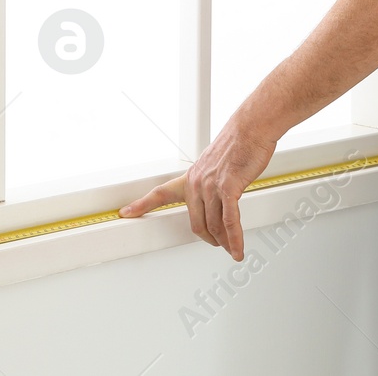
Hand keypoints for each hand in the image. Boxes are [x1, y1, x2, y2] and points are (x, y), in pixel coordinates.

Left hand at [117, 118, 275, 260]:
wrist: (251, 128)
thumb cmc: (238, 142)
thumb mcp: (216, 164)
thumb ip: (210, 181)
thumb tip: (215, 193)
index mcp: (191, 176)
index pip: (160, 193)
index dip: (141, 204)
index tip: (126, 213)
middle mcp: (197, 183)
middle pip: (196, 223)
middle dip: (208, 238)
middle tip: (216, 243)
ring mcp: (212, 186)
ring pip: (213, 225)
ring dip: (223, 241)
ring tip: (229, 248)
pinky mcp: (229, 189)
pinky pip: (230, 221)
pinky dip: (234, 239)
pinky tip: (237, 249)